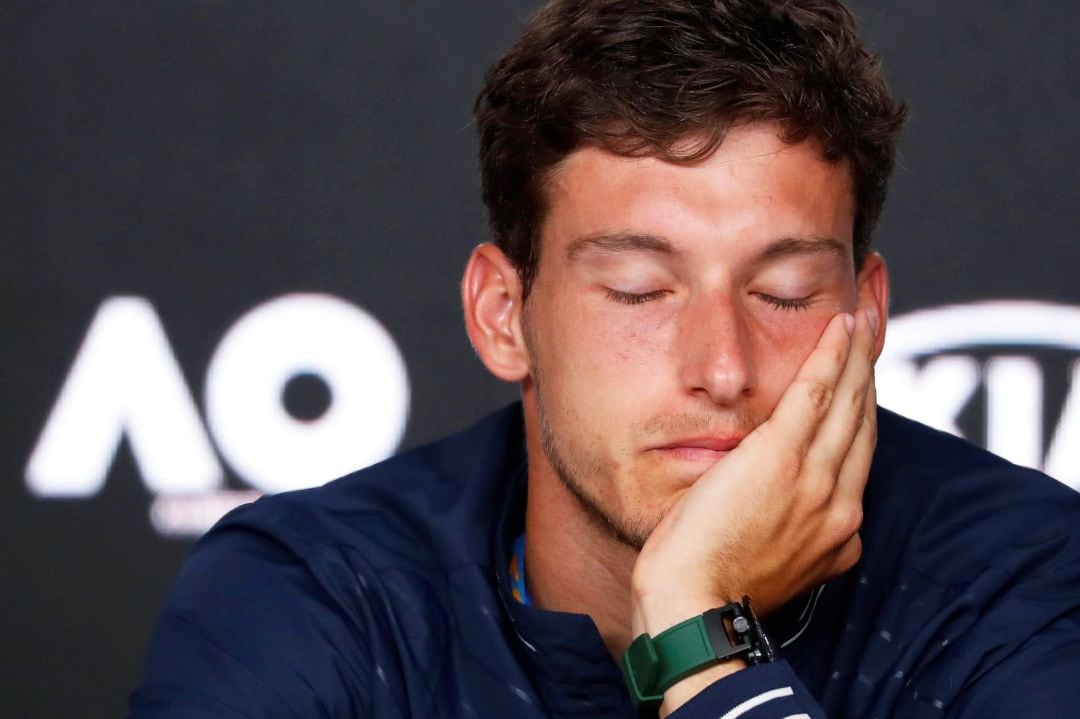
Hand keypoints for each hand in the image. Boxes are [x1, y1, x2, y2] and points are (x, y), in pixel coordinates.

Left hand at [628, 309, 878, 709]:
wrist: (694, 607)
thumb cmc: (712, 589)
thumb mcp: (770, 563)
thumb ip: (788, 532)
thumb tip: (782, 513)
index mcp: (838, 532)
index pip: (856, 459)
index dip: (861, 415)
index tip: (861, 385)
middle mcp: (840, 503)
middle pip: (861, 424)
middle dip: (867, 375)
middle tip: (871, 333)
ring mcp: (816, 479)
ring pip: (847, 402)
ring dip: (856, 355)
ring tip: (861, 319)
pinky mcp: (782, 457)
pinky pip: (817, 392)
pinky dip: (833, 355)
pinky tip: (841, 327)